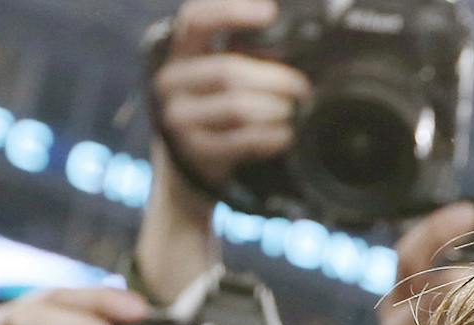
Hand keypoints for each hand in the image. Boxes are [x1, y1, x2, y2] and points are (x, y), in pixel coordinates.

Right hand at [150, 0, 307, 191]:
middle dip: (274, 79)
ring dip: (275, 109)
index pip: (197, 19)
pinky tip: (284, 135)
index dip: (232, 11)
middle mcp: (171, 81)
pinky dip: (270, 137)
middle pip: (228, 71)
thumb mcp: (216, 70)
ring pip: (237, 108)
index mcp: (180, 51)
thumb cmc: (214, 104)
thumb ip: (241, 51)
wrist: (190, 160)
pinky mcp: (195, 151)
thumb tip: (290, 37)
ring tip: (292, 111)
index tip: (270, 12)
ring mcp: (179, 118)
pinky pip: (242, 141)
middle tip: (301, 87)